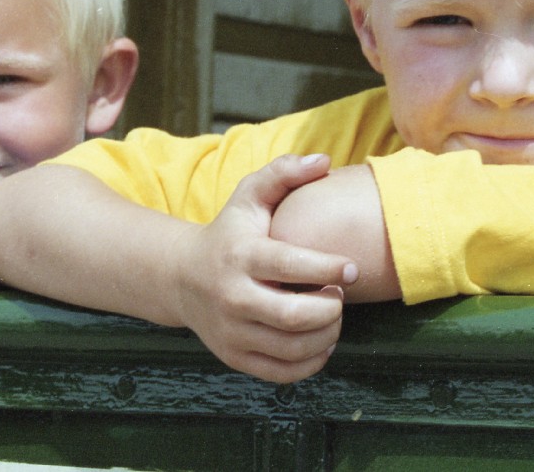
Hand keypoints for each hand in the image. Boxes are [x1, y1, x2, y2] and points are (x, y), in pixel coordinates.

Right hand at [174, 153, 357, 382]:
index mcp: (241, 256)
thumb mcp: (249, 196)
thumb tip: (324, 161)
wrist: (182, 277)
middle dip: (331, 308)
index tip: (351, 268)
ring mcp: (231, 332)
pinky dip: (312, 362)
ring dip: (327, 334)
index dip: (327, 268)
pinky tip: (321, 339)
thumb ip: (284, 173)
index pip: (289, 265)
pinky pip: (283, 373)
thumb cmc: (230, 232)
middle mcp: (232, 297)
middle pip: (293, 316)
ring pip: (292, 348)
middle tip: (339, 295)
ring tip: (331, 313)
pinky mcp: (235, 357)